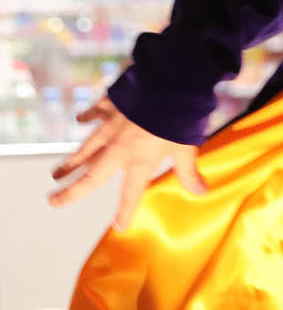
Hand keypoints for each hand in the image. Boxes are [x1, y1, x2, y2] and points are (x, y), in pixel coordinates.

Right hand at [49, 95, 207, 230]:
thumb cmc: (178, 118)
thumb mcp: (187, 148)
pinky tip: (80, 119)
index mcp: (139, 161)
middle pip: (91, 175)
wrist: (167, 82)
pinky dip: (87, 116)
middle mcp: (119, 148)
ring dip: (72, 162)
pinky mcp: (110, 106)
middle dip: (72, 190)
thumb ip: (189, 172)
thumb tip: (201, 191)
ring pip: (86, 149)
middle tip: (54, 200)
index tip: (118, 227)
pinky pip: (95, 113)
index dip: (125, 212)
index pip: (130, 194)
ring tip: (57, 173)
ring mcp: (111, 127)